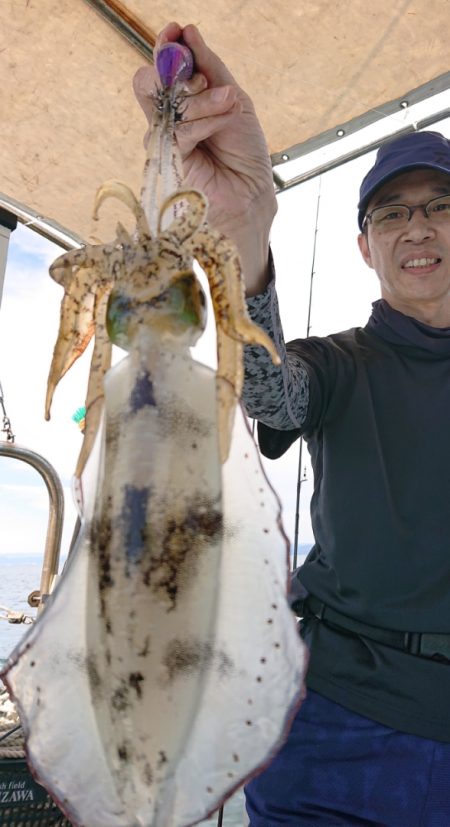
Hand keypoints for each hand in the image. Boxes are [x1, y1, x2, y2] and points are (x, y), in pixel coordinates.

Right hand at [133, 23, 275, 293]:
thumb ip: (210, 70)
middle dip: (175, 69)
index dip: (166, 47)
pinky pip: (176, 130)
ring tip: (228, 105)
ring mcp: (163, 141)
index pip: (162, 69)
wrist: (251, 194)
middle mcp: (168, 120)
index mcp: (183, 102)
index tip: (175, 31)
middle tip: (201, 76)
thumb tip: (187, 32)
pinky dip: (201, 123)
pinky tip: (218, 128)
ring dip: (202, 100)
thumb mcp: (233, 102)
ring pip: (164, 104)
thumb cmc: (244, 152)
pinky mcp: (165, 162)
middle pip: (150, 81)